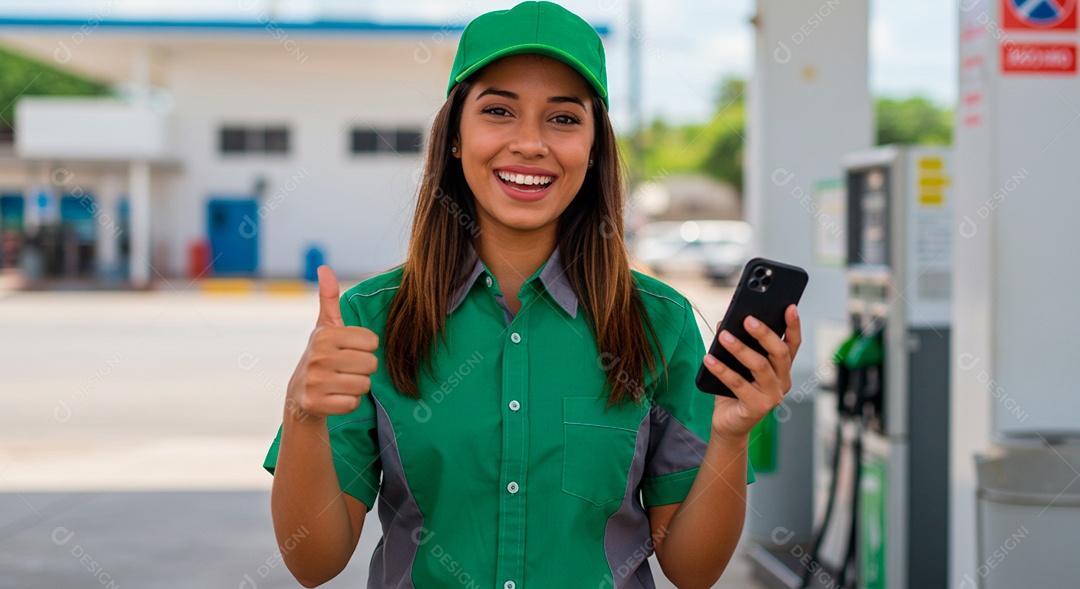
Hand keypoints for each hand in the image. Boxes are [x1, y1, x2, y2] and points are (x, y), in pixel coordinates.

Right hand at [285, 265, 378, 420]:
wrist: (300, 394)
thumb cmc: (322, 355)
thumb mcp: (325, 327)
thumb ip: (329, 298)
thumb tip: (324, 267)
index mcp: (325, 335)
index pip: (372, 342)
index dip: (365, 349)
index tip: (349, 351)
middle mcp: (318, 357)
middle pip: (371, 364)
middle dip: (363, 369)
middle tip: (345, 369)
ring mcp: (315, 381)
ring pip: (364, 385)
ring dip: (356, 386)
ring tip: (340, 382)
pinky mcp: (316, 404)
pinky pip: (353, 403)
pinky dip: (348, 402)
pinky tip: (334, 397)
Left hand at [701, 305, 801, 440]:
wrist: (729, 423)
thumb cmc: (734, 390)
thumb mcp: (736, 363)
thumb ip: (736, 342)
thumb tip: (726, 321)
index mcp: (782, 367)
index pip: (792, 343)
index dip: (793, 325)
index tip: (789, 306)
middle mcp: (782, 381)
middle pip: (779, 353)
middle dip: (765, 334)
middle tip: (748, 319)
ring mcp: (772, 396)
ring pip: (760, 367)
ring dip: (741, 349)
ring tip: (724, 335)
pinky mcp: (757, 407)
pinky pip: (738, 384)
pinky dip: (722, 370)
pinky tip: (709, 358)